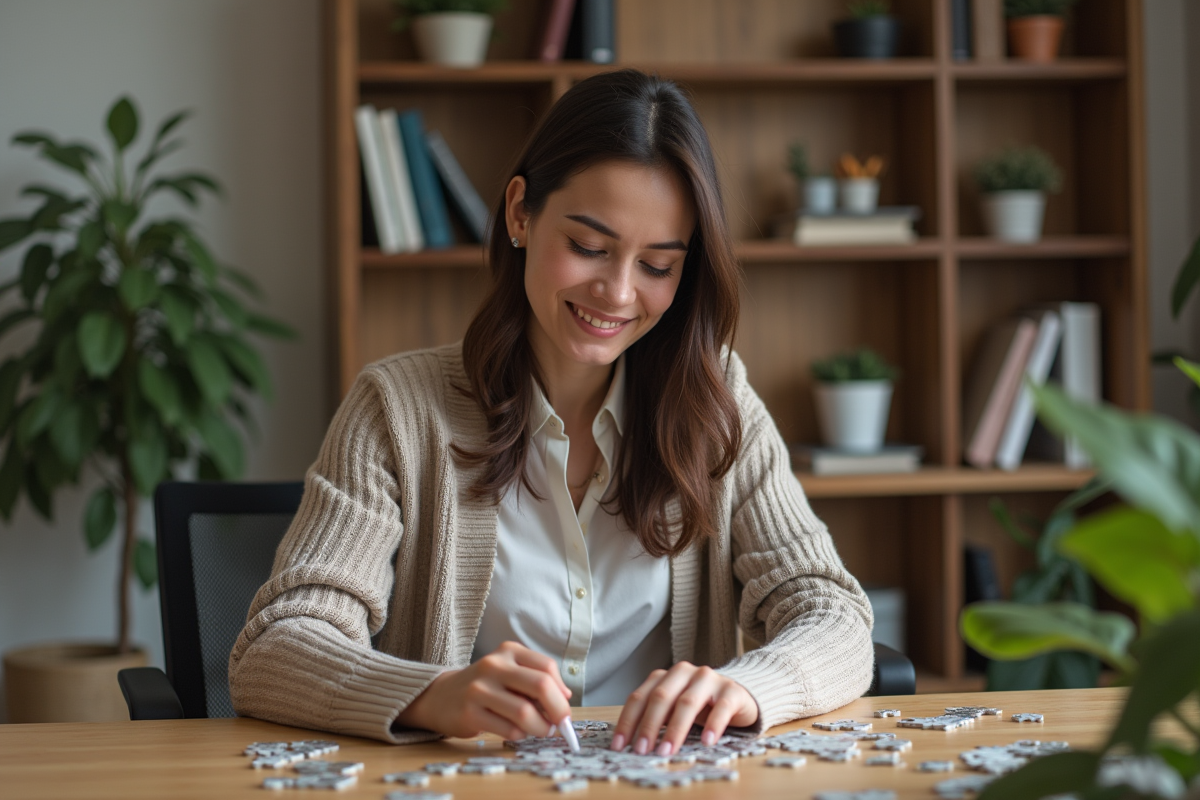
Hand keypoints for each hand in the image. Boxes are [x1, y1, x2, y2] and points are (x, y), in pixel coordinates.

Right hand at [395, 641, 572, 739]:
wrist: (440, 696)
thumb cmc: (485, 686)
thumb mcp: (509, 672)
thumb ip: (535, 680)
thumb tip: (565, 699)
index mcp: (509, 651)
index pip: (547, 667)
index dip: (562, 691)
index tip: (564, 707)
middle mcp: (494, 665)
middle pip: (540, 686)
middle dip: (558, 710)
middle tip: (560, 725)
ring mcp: (479, 689)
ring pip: (525, 712)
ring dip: (540, 728)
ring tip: (539, 731)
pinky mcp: (469, 713)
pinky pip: (508, 729)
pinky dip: (520, 735)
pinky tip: (517, 732)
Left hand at [611, 662, 757, 755]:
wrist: (736, 696)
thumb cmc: (699, 706)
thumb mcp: (673, 710)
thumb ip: (655, 719)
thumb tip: (632, 745)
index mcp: (664, 677)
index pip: (640, 697)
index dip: (628, 721)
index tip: (619, 745)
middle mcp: (684, 673)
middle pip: (661, 697)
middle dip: (649, 726)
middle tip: (642, 750)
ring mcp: (708, 678)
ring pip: (687, 702)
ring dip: (675, 729)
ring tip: (667, 752)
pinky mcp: (731, 690)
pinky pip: (721, 707)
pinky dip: (713, 725)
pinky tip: (707, 741)